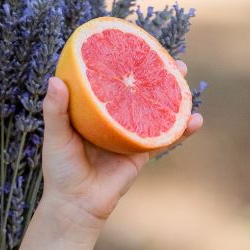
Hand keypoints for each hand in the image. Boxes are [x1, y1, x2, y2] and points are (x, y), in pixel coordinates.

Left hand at [40, 59, 203, 230]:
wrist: (76, 204)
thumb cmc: (60, 169)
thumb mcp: (55, 136)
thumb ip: (55, 110)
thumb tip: (55, 79)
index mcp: (91, 111)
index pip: (108, 82)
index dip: (121, 65)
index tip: (133, 45)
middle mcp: (112, 119)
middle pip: (136, 91)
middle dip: (153, 74)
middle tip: (167, 58)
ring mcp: (129, 134)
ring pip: (154, 109)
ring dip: (172, 93)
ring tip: (183, 75)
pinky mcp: (141, 152)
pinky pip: (164, 137)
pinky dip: (181, 129)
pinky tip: (194, 119)